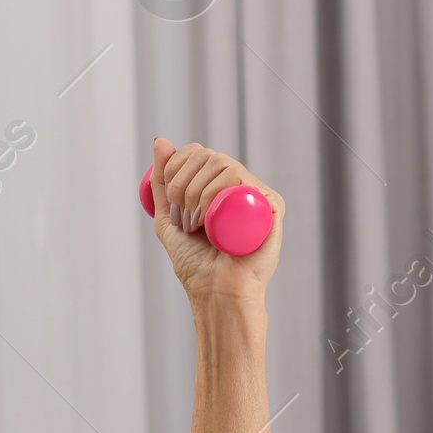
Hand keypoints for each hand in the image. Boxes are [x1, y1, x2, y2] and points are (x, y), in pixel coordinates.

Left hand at [150, 138, 283, 300]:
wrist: (216, 292)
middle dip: (183, 186)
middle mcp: (240, 184)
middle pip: (207, 156)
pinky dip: (217, 195)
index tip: (172, 203)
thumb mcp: (168, 218)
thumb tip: (160, 140)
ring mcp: (257, 193)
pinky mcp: (272, 205)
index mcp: (219, 185)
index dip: (177, 168)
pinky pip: (242, 180)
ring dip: (197, 193)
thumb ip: (162, 183)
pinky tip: (210, 220)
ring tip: (197, 225)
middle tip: (185, 220)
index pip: (197, 152)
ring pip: (222, 164)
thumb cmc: (196, 264)